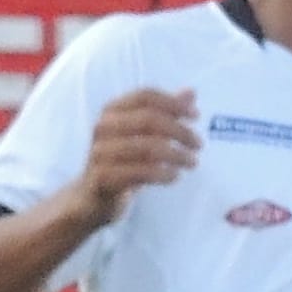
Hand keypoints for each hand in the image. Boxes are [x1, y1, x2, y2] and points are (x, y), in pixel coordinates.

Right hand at [74, 87, 198, 225]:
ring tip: (192, 162)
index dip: (173, 103)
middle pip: (148, 119)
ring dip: (176, 155)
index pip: (146, 96)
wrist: (92, 199)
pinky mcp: (103, 177)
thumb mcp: (143, 137)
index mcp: (112, 110)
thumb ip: (165, 114)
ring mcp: (101, 152)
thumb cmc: (122, 164)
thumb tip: (191, 93)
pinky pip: (140, 172)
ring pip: (147, 147)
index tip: (196, 116)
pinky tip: (175, 176)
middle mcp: (103, 127)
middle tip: (199, 145)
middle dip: (179, 130)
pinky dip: (162, 173)